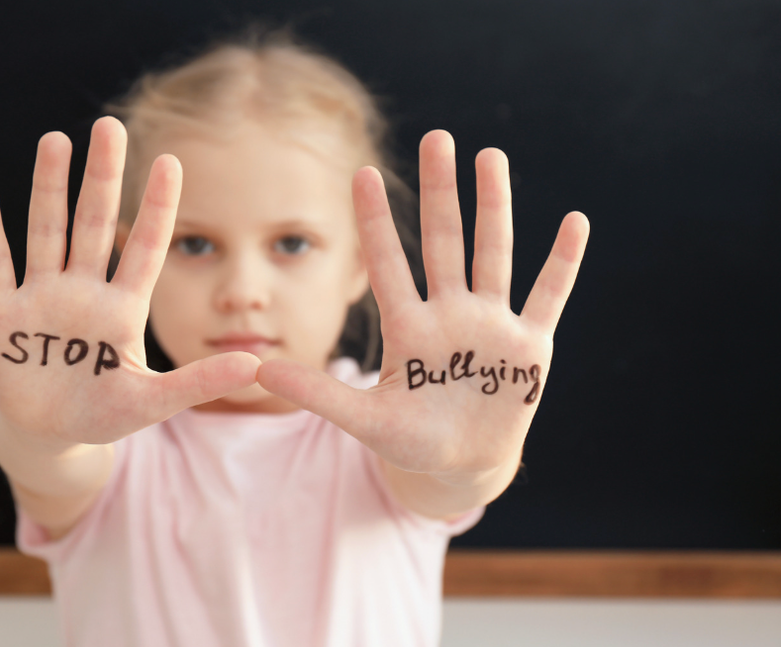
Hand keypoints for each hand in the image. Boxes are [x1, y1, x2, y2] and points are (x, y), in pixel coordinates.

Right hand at [0, 117, 259, 445]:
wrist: (51, 434)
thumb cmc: (106, 413)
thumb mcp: (154, 401)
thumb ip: (199, 382)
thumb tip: (256, 365)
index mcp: (122, 308)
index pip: (145, 247)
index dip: (159, 207)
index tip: (171, 161)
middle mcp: (84, 291)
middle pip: (94, 224)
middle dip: (102, 177)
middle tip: (109, 126)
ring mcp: (42, 297)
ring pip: (47, 232)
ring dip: (48, 188)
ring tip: (56, 140)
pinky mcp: (2, 314)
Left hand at [257, 130, 588, 477]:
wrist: (460, 466)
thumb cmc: (410, 440)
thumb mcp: (363, 420)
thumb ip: (317, 393)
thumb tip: (258, 369)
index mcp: (408, 328)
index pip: (388, 263)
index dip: (374, 221)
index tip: (360, 172)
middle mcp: (449, 314)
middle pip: (443, 243)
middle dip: (440, 193)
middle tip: (438, 138)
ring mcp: (490, 326)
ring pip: (493, 255)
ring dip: (494, 208)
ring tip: (491, 157)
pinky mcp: (529, 348)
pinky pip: (548, 297)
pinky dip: (563, 263)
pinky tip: (576, 222)